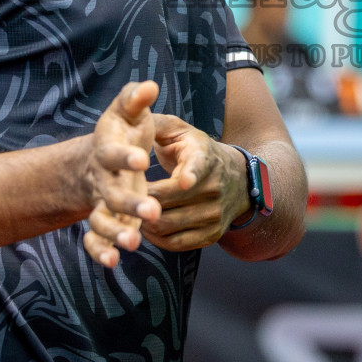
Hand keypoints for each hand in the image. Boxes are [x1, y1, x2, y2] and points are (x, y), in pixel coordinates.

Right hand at [81, 81, 161, 268]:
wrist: (100, 155)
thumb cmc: (121, 129)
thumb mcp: (128, 110)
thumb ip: (135, 98)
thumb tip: (149, 86)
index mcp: (107, 149)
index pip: (113, 153)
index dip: (125, 156)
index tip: (142, 158)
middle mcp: (103, 178)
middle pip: (112, 192)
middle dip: (131, 202)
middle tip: (152, 210)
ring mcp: (103, 201)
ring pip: (102, 219)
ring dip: (115, 231)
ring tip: (133, 242)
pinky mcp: (107, 218)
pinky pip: (96, 239)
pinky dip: (101, 251)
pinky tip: (113, 262)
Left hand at [142, 115, 249, 251]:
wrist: (238, 179)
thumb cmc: (197, 151)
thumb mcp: (182, 132)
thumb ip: (156, 124)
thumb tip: (130, 117)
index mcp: (205, 158)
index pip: (199, 167)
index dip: (191, 174)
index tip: (183, 180)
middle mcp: (215, 188)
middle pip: (172, 202)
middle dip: (143, 201)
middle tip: (122, 198)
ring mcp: (215, 214)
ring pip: (170, 225)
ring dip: (145, 222)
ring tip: (132, 212)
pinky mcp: (212, 235)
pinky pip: (177, 244)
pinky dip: (157, 239)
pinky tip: (146, 226)